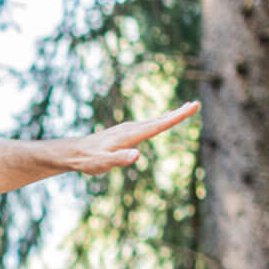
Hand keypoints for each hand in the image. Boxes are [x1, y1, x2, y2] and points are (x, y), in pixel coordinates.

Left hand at [63, 103, 198, 175]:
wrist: (73, 152)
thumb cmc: (88, 160)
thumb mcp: (103, 163)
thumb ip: (119, 159)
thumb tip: (136, 155)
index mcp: (131, 135)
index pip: (159, 125)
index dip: (177, 116)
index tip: (192, 107)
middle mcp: (130, 128)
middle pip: (159, 119)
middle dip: (178, 113)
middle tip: (195, 104)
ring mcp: (127, 129)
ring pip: (152, 120)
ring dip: (169, 115)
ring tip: (184, 109)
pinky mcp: (123, 132)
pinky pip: (145, 124)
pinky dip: (157, 120)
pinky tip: (160, 119)